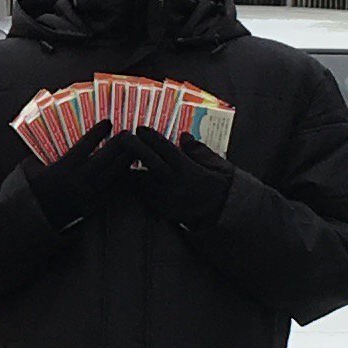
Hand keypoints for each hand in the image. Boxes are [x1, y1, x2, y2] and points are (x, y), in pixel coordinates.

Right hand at [29, 121, 122, 229]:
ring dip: (125, 161)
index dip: (97, 133)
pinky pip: (112, 193)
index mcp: (61, 169)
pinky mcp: (92, 208)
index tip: (107, 122)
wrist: (32, 222)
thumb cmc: (31, 192)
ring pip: (112, 176)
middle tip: (128, 133)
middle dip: (118, 144)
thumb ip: (44, 153)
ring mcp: (86, 196)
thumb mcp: (30, 169)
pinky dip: (122, 181)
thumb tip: (46, 140)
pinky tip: (129, 172)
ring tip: (134, 149)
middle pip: (104, 159)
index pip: (84, 146)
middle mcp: (76, 182)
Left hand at [117, 126, 232, 228]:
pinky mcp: (164, 213)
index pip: (166, 150)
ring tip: (120, 157)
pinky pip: (145, 198)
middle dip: (135, 149)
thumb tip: (183, 136)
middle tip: (123, 138)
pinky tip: (128, 178)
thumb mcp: (219, 166)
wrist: (227, 218)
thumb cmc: (224, 188)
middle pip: (150, 163)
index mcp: (190, 171)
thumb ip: (200, 151)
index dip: (151, 138)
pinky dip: (136, 187)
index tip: (140, 129)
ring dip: (130, 169)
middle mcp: (177, 186)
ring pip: (143, 183)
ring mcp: (168, 201)